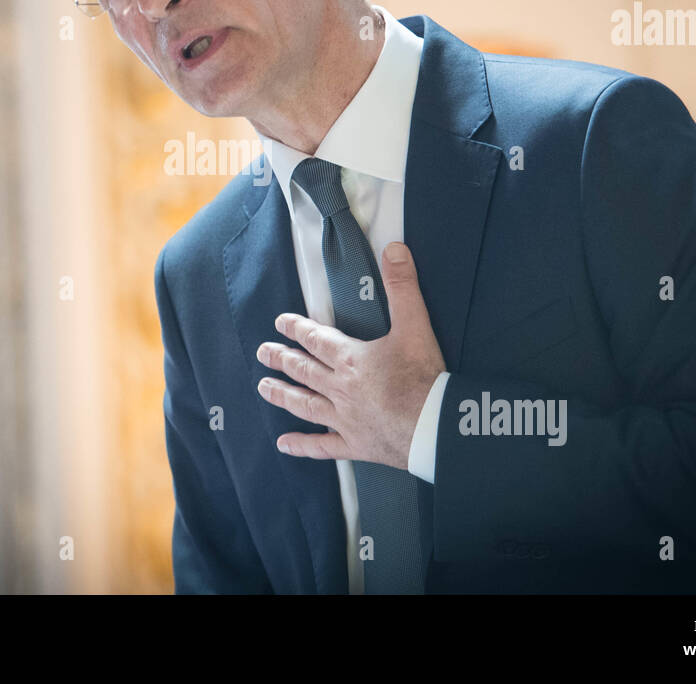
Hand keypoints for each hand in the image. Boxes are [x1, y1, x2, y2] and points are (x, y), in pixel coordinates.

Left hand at [255, 241, 446, 468]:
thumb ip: (402, 286)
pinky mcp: (355, 444)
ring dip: (283, 394)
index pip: (316, 339)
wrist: (433, 428)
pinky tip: (285, 443)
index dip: (297, 329)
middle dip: (282, 358)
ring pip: (305, 404)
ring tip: (263, 387)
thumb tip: (394, 250)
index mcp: (351, 359)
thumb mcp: (415, 325)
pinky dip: (302, 445)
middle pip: (304, 370)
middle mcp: (340, 388)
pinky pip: (322, 446)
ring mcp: (345, 419)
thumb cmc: (424, 379)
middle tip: (262, 352)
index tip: (280, 323)